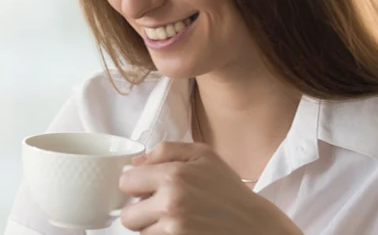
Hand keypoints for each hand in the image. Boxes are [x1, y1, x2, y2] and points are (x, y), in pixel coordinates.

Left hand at [117, 142, 303, 234]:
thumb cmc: (227, 189)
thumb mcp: (203, 155)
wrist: (251, 223)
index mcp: (173, 175)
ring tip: (174, 219)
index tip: (146, 188)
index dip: (135, 185)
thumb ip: (165, 150)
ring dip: (152, 227)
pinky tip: (181, 229)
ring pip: (140, 233)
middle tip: (158, 207)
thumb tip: (135, 162)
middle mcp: (171, 202)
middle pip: (127, 215)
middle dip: (139, 212)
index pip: (126, 182)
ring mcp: (174, 228)